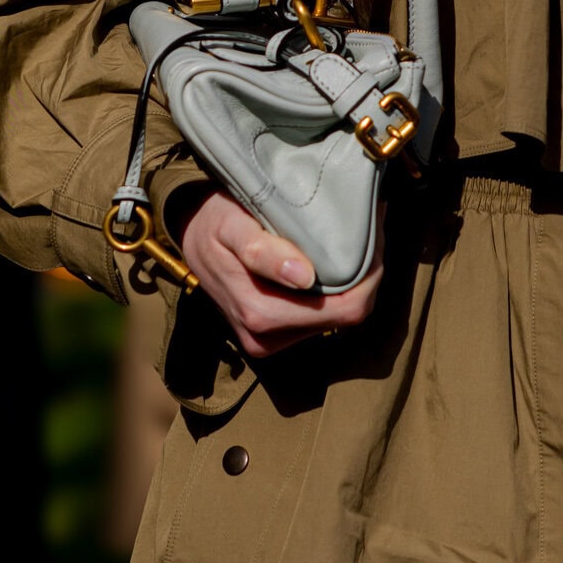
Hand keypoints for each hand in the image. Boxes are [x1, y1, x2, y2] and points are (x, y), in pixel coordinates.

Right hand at [178, 189, 384, 360]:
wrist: (189, 235)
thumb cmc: (214, 223)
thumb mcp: (233, 227)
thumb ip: (263, 252)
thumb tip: (304, 277)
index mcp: (260, 315)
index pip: (343, 310)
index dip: (368, 276)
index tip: (374, 234)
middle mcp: (266, 338)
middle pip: (346, 317)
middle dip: (366, 276)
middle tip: (372, 231)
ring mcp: (271, 340)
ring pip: (337, 319)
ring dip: (353, 283)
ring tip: (358, 240)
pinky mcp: (274, 334)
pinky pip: (321, 317)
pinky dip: (336, 289)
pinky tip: (338, 258)